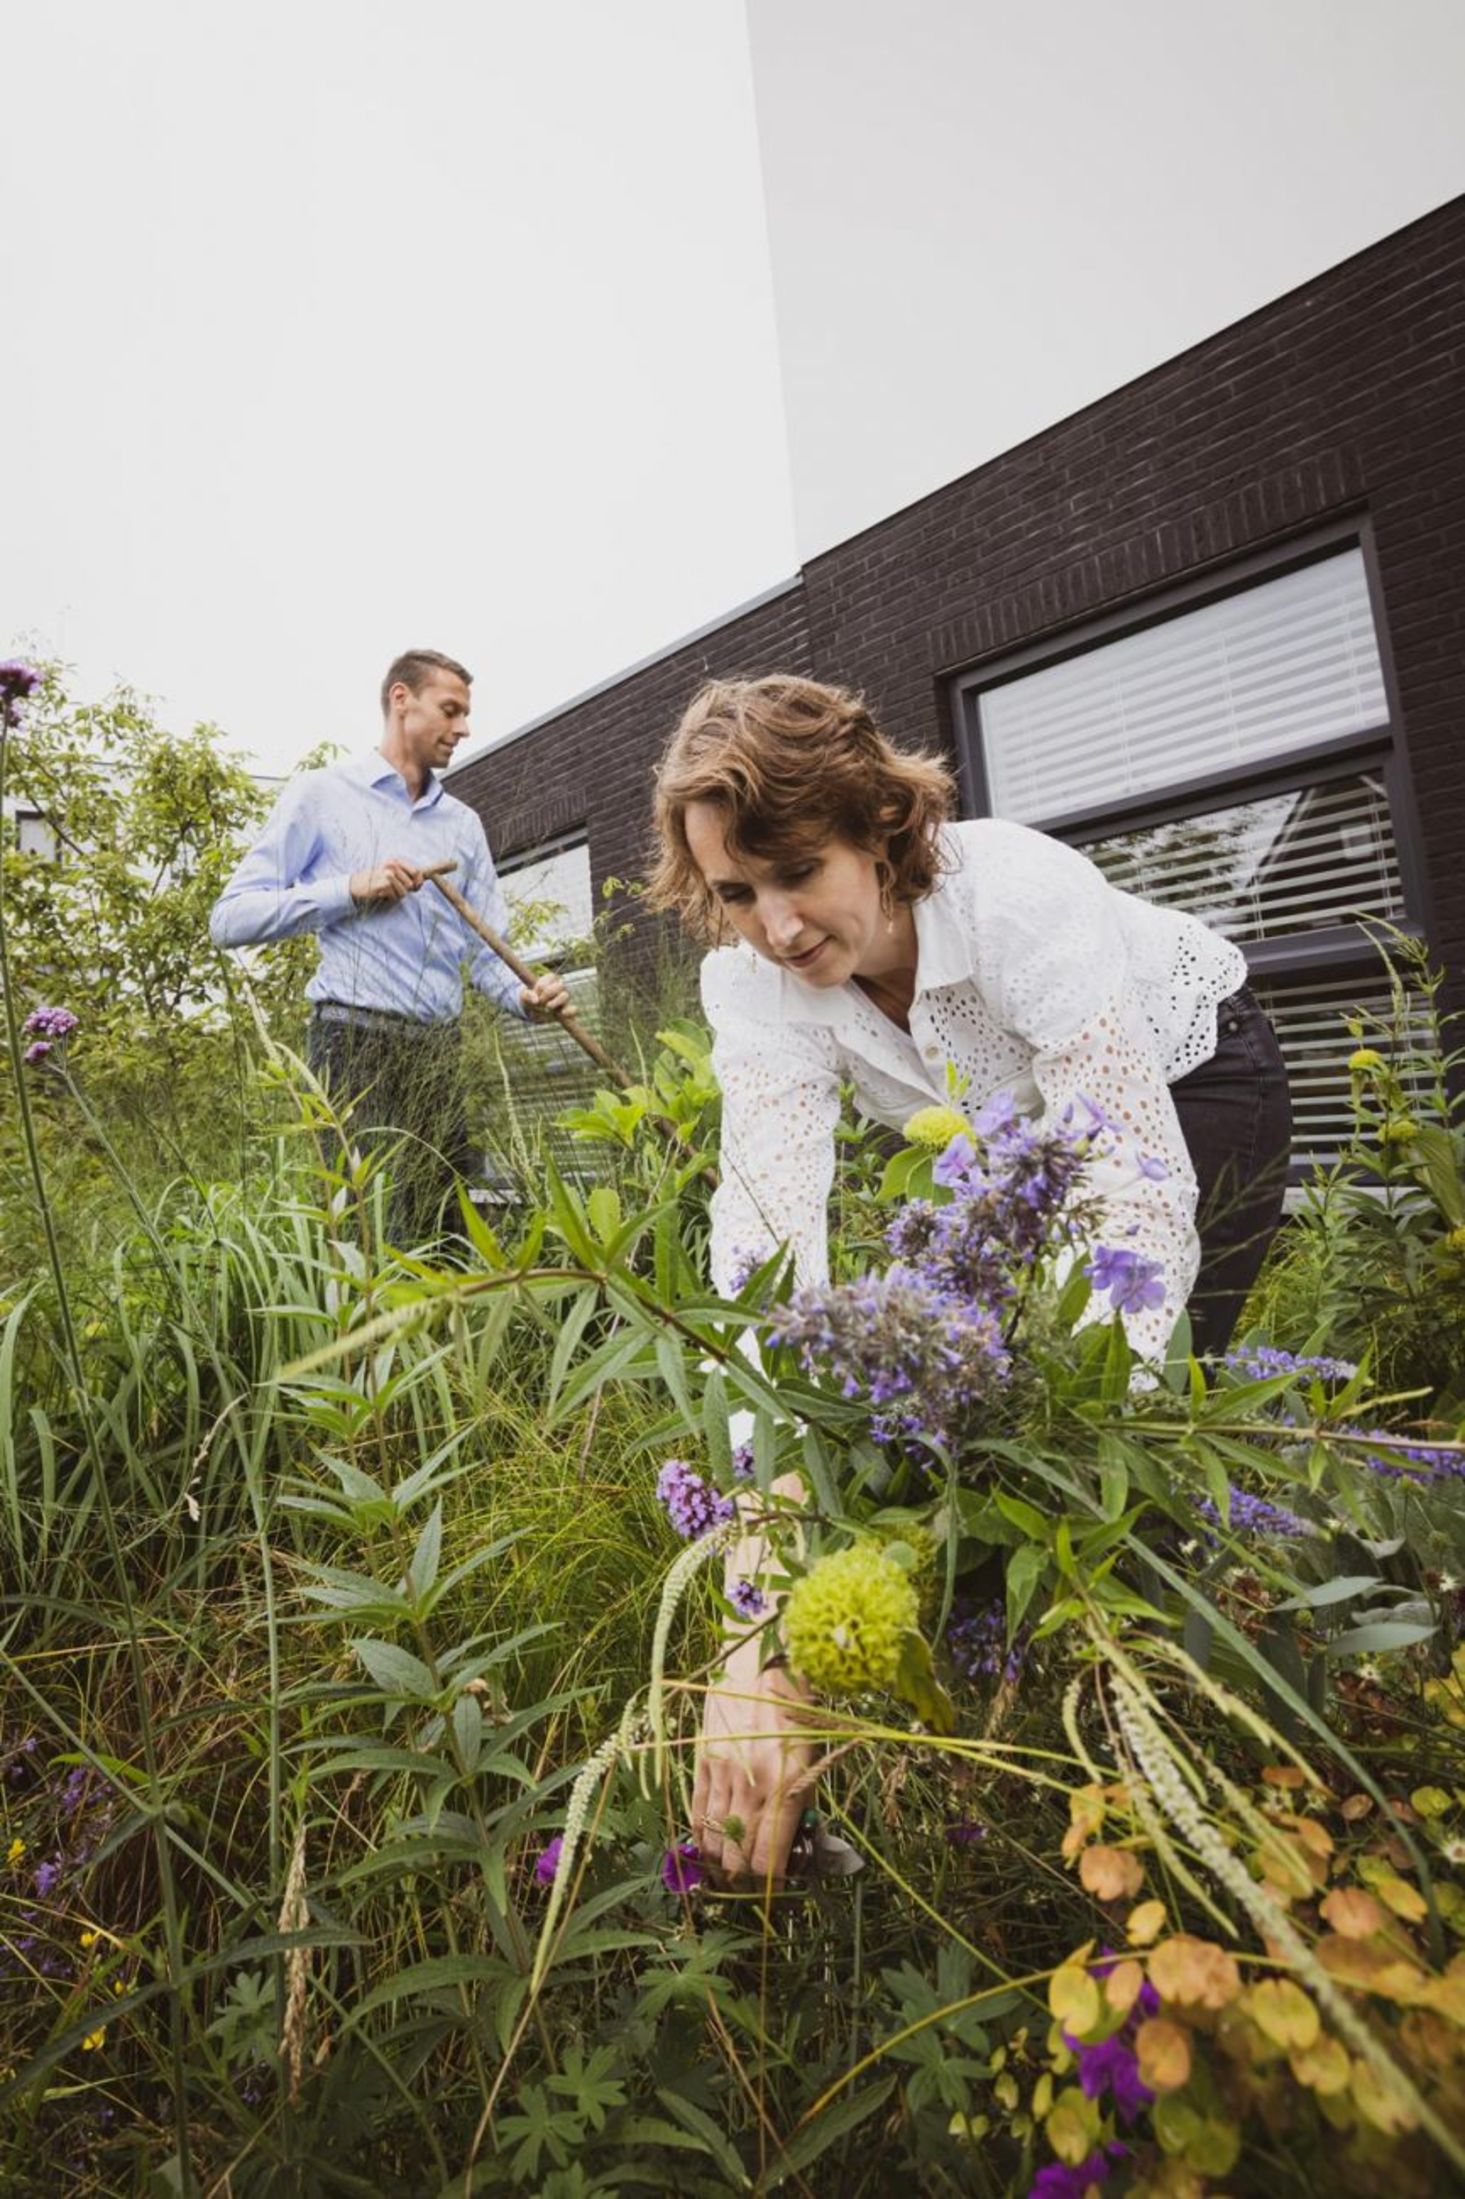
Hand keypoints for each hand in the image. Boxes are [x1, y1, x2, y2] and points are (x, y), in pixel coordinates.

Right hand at [350, 859, 421, 903]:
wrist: (357, 883)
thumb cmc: (377, 879)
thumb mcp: (392, 873)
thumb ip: (407, 876)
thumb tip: (420, 883)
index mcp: (396, 861)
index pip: (416, 872)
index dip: (417, 881)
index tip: (414, 886)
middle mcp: (393, 865)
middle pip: (410, 884)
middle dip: (404, 890)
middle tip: (394, 889)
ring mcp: (388, 874)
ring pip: (403, 892)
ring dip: (397, 894)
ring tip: (387, 890)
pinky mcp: (384, 884)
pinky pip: (395, 896)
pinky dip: (390, 897)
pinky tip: (382, 892)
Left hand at [520, 971, 571, 1021]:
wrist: (534, 1012)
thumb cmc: (530, 1000)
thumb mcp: (524, 997)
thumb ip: (528, 995)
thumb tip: (536, 1001)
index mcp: (550, 979)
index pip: (549, 979)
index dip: (540, 988)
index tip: (535, 994)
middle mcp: (560, 986)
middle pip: (560, 986)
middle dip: (548, 994)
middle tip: (541, 1001)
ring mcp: (564, 998)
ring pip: (565, 996)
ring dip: (554, 1003)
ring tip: (547, 1008)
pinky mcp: (567, 1009)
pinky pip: (574, 1010)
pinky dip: (568, 1012)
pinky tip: (561, 1014)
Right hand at [692, 1646, 817, 1883]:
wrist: (761, 1662)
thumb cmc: (797, 1709)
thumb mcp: (811, 1758)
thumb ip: (799, 1803)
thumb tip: (787, 1844)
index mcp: (786, 1788)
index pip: (769, 1857)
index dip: (769, 1884)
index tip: (774, 1893)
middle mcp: (752, 1787)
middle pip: (738, 1857)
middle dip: (743, 1882)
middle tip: (750, 1890)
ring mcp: (723, 1774)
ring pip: (713, 1840)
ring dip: (720, 1865)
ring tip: (728, 1877)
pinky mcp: (702, 1761)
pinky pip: (698, 1812)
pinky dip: (701, 1837)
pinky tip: (708, 1848)